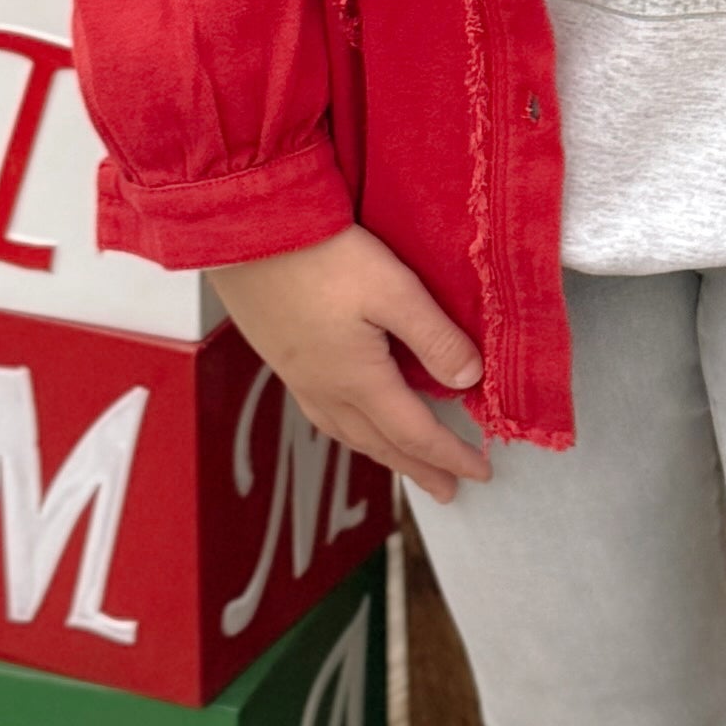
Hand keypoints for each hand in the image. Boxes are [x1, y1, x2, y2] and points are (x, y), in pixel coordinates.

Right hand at [217, 225, 489, 505]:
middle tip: (447, 491)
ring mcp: (301, 377)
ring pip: (350, 433)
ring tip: (404, 464)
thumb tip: (470, 380)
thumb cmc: (320, 255)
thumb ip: (435, 338)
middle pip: (382, 443)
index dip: (451, 455)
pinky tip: (351, 420)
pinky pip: (324, 415)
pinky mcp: (283, 358)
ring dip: (384, 454)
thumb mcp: (394, 289)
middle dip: (419, 469)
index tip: (481, 472)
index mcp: (359, 379)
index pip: (415, 433)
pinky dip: (351, 431)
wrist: (244, 235)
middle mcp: (327, 389)